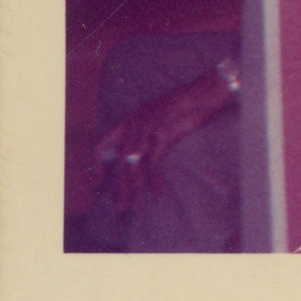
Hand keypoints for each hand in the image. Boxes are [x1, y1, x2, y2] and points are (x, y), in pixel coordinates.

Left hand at [94, 73, 234, 210]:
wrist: (202, 92)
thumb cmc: (181, 105)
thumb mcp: (153, 115)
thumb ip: (140, 133)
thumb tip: (132, 157)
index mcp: (128, 121)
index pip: (101, 146)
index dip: (98, 167)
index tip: (100, 186)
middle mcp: (134, 125)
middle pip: (119, 163)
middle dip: (120, 187)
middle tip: (121, 207)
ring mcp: (148, 129)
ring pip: (133, 166)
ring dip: (133, 189)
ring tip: (136, 206)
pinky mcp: (163, 134)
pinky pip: (153, 164)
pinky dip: (155, 181)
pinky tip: (158, 193)